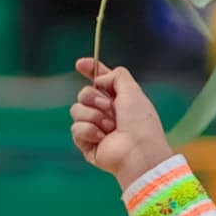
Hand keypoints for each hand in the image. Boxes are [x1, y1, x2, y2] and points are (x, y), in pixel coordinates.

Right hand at [71, 59, 171, 181]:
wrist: (138, 151)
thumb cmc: (140, 123)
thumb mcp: (132, 91)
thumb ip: (117, 76)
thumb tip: (99, 79)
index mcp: (119, 100)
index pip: (100, 82)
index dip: (90, 70)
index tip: (80, 64)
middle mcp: (106, 113)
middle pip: (84, 94)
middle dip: (93, 97)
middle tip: (110, 107)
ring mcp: (95, 128)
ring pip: (76, 110)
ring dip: (93, 115)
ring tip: (110, 127)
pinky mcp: (87, 143)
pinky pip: (76, 128)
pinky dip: (89, 130)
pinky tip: (102, 138)